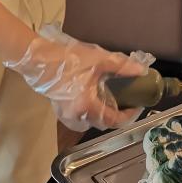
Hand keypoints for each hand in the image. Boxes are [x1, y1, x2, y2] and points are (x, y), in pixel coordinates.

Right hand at [4, 25, 149, 131]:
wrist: (39, 59)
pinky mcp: (59, 110)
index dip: (128, 115)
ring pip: (90, 122)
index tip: (137, 104)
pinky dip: (90, 111)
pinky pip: (80, 117)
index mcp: (87, 106)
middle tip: (126, 100)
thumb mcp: (99, 60)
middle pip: (103, 123)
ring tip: (112, 99)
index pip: (114, 120)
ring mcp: (66, 115)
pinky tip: (93, 97)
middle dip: (117, 114)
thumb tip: (142, 70)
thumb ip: (122, 67)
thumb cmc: (69, 60)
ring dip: (103, 114)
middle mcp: (77, 116)